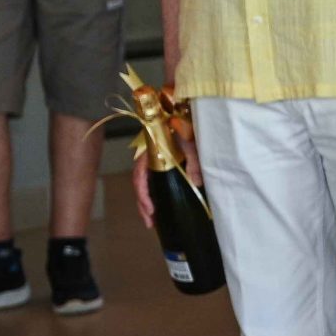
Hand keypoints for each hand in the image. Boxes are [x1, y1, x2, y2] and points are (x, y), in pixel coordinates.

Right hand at [129, 110, 197, 227]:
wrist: (187, 112)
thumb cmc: (186, 125)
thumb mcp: (191, 141)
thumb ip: (193, 161)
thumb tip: (196, 182)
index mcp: (149, 153)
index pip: (139, 177)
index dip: (143, 195)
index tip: (150, 210)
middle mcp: (148, 159)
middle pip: (140, 184)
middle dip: (143, 205)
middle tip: (150, 223)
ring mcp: (154, 161)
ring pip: (145, 184)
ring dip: (147, 202)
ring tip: (152, 221)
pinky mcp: (163, 164)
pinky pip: (154, 181)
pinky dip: (154, 194)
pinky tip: (159, 205)